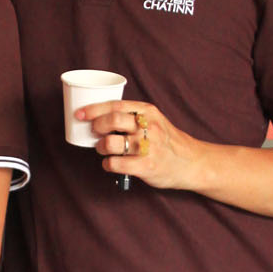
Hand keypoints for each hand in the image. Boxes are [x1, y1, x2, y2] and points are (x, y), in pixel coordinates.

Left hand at [79, 98, 203, 193]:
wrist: (191, 162)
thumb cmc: (168, 141)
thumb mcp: (155, 120)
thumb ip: (133, 117)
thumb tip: (100, 117)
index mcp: (148, 112)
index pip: (116, 105)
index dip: (94, 109)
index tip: (80, 113)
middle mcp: (149, 127)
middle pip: (112, 121)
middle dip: (96, 126)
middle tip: (94, 132)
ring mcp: (148, 147)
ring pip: (111, 143)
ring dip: (100, 147)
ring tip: (102, 149)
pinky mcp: (146, 166)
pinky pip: (116, 164)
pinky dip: (107, 164)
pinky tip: (110, 164)